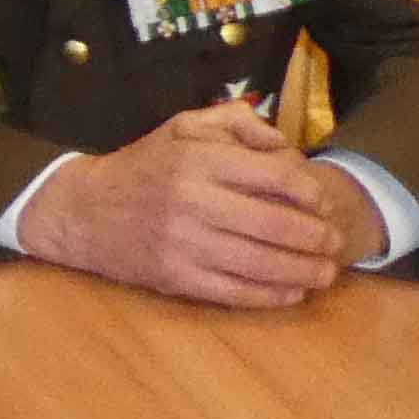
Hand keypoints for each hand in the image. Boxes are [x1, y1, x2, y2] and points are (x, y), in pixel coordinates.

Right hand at [14, 99, 361, 309]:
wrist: (83, 211)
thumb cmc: (143, 166)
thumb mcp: (182, 126)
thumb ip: (235, 122)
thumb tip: (283, 142)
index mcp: (198, 159)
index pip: (276, 175)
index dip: (310, 192)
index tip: (322, 203)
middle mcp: (192, 200)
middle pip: (275, 224)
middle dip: (316, 237)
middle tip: (334, 243)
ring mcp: (183, 243)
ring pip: (260, 263)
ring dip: (302, 271)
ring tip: (324, 273)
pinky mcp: (175, 276)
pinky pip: (234, 291)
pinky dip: (270, 295)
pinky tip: (292, 292)